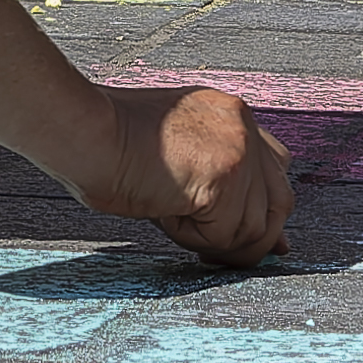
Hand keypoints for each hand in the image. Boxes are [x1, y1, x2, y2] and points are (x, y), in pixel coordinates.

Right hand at [85, 85, 292, 267]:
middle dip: (252, 236)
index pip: (276, 167)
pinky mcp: (224, 175)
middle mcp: (242, 123)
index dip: (263, 207)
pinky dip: (192, 238)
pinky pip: (224, 235)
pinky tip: (162, 212)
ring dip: (213, 239)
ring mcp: (238, 148)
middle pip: (280, 201)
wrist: (82, 132)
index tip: (245, 236)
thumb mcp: (174, 156)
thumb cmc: (107, 145)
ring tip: (169, 215)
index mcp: (229, 113)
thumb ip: (217, 184)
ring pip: (254, 227)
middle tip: (209, 249)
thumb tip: (269, 239)